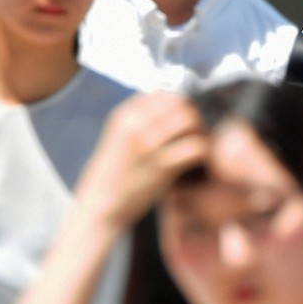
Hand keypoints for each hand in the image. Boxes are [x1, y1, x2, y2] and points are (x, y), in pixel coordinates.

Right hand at [76, 92, 207, 232]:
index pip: (165, 93)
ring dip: (201, 131)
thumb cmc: (114, 176)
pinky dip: (205, 152)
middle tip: (198, 134)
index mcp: (124, 114)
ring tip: (200, 146)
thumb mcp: (121, 139)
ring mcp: (148, 144)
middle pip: (180, 102)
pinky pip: (196, 147)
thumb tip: (178, 108)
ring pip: (189, 119)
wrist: (97, 210)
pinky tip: (201, 162)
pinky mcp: (161, 166)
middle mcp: (134, 123)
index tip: (187, 121)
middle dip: (195, 115)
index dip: (181, 104)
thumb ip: (144, 122)